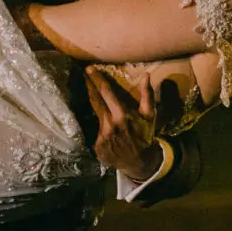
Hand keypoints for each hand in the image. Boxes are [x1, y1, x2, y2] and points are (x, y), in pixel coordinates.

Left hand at [84, 68, 162, 182]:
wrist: (139, 161)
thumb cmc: (144, 135)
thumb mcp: (149, 116)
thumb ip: (147, 95)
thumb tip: (146, 75)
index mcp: (122, 114)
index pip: (106, 92)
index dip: (96, 79)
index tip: (89, 68)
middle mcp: (109, 124)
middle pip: (94, 100)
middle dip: (88, 86)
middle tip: (82, 74)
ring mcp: (101, 135)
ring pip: (92, 114)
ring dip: (89, 102)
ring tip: (84, 91)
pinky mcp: (96, 145)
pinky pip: (92, 131)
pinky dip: (92, 124)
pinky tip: (90, 120)